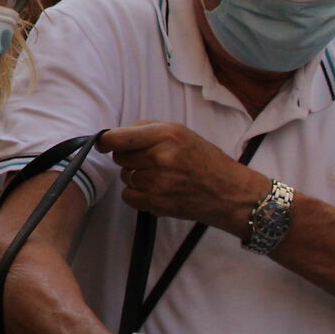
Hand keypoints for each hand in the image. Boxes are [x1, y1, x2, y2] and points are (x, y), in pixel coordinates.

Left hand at [99, 122, 265, 233]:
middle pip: (120, 157)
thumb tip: (115, 135)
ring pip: (125, 177)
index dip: (106, 141)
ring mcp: (158, 183)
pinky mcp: (157, 204)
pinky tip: (156, 190)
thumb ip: (148, 130)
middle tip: (151, 161)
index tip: (104, 143)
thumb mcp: (182, 133)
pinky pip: (128, 197)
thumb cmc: (206, 160)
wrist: (230, 193)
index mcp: (167, 135)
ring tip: (161, 177)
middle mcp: (161, 158)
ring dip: (136, 177)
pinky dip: (137, 195)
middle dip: (130, 158)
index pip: (119, 138)